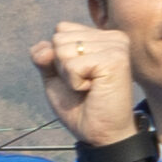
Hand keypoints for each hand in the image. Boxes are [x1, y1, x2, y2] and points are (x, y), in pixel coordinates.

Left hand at [28, 22, 140, 148]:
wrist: (98, 132)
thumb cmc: (79, 105)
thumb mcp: (54, 76)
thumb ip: (44, 56)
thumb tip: (46, 48)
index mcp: (101, 37)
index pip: (60, 29)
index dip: (57, 57)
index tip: (78, 74)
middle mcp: (113, 37)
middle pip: (59, 37)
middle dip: (62, 66)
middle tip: (84, 83)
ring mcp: (116, 46)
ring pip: (63, 49)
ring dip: (69, 75)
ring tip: (89, 86)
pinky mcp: (115, 59)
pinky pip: (73, 65)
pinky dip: (75, 82)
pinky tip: (93, 89)